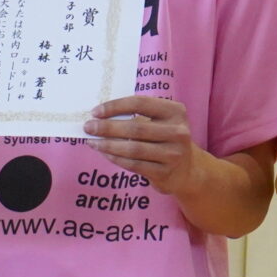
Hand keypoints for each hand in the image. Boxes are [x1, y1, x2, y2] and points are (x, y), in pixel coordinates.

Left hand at [84, 95, 199, 190]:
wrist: (188, 170)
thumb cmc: (165, 140)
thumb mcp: (161, 122)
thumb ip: (138, 116)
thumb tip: (101, 116)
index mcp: (175, 112)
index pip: (140, 103)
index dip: (115, 106)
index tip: (96, 112)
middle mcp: (177, 132)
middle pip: (135, 127)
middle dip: (107, 127)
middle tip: (88, 127)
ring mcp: (172, 154)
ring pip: (133, 148)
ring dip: (108, 145)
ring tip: (92, 142)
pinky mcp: (165, 172)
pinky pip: (134, 164)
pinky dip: (116, 158)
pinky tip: (105, 153)